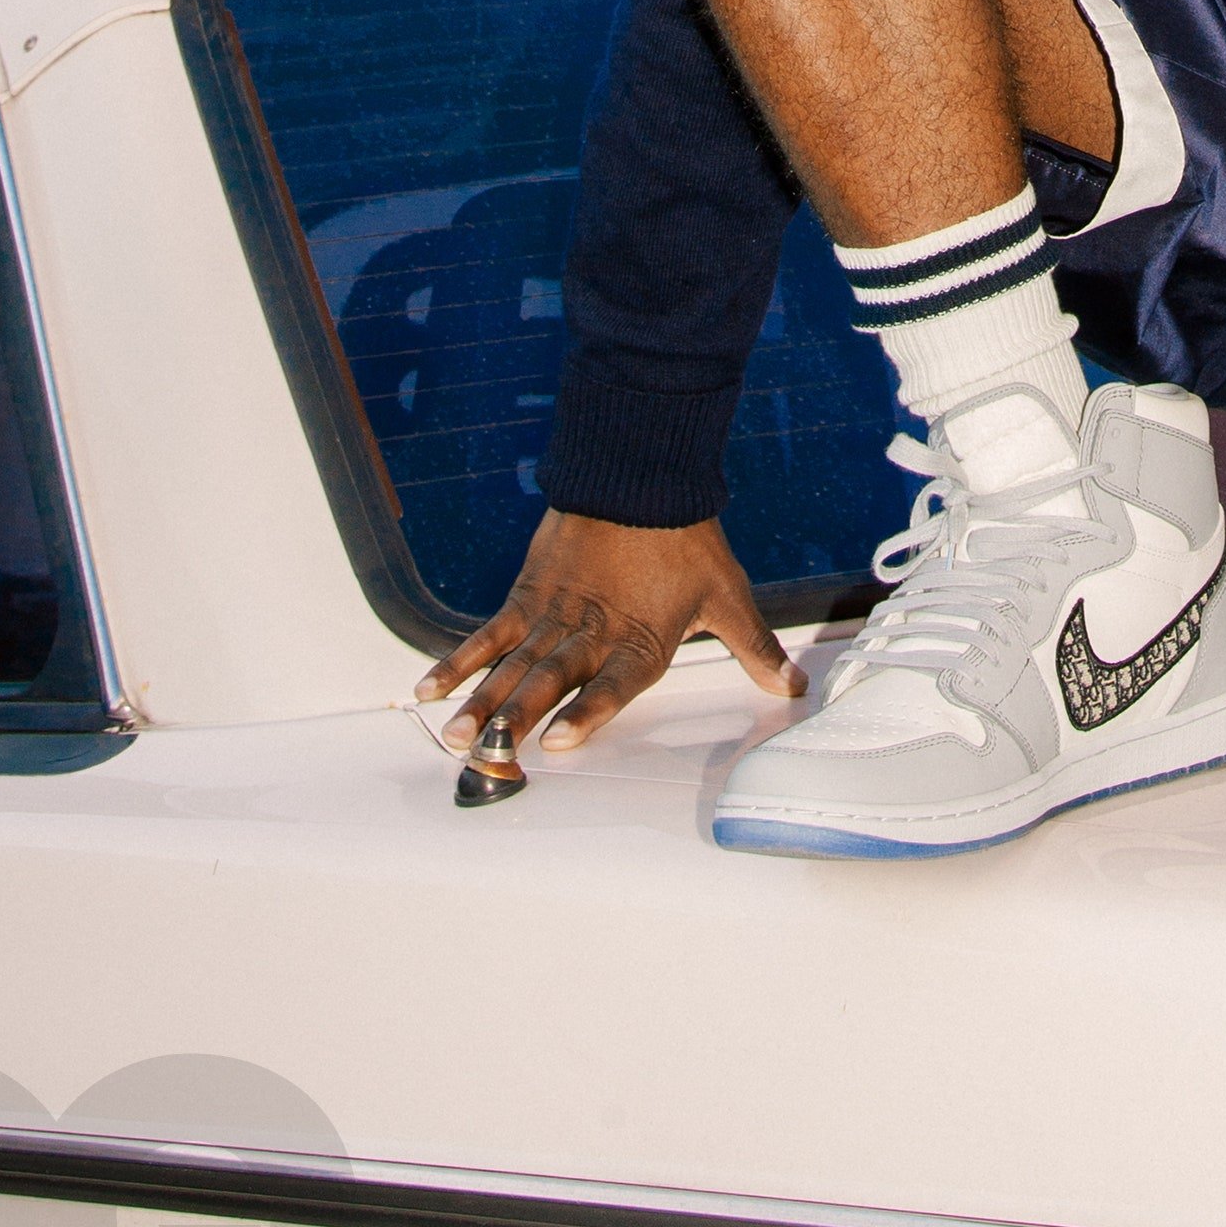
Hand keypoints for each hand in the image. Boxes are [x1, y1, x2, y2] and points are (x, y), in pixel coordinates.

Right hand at [418, 511, 803, 757]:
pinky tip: (432, 688)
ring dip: (482, 701)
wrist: (642, 472)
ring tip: (455, 736)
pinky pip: (488, 633)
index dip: (586, 711)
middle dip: (516, 720)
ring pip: (512, 664)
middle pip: (549, 680)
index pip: (612, 683)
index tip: (557, 739)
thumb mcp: (728, 597)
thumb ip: (755, 650)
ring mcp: (555, 614)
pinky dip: (459, 660)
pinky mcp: (528, 594)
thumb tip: (793, 690)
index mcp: (642, 640)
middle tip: (487, 754)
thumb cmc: (687, 539)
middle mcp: (593, 632)